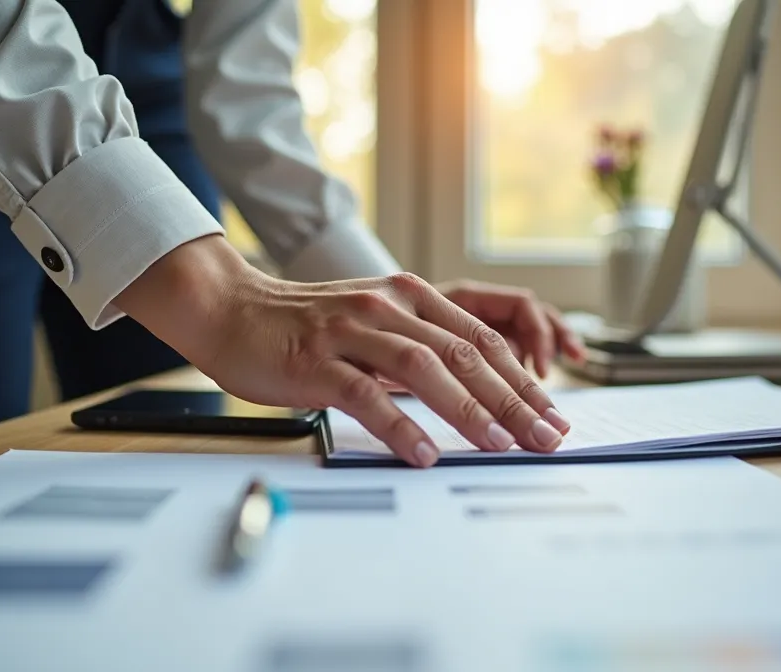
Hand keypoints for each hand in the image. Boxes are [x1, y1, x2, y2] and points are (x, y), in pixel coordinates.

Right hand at [113, 235, 571, 467]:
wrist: (228, 309)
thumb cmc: (303, 327)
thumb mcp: (373, 324)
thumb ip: (419, 349)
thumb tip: (475, 396)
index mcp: (410, 296)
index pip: (482, 339)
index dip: (523, 378)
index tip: (552, 414)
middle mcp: (388, 306)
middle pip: (466, 354)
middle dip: (514, 400)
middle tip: (546, 437)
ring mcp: (352, 332)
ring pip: (426, 369)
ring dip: (469, 410)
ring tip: (501, 445)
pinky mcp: (316, 361)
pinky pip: (366, 395)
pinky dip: (400, 426)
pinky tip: (425, 453)